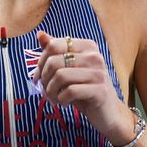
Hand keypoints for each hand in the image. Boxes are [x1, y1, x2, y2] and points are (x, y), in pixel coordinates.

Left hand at [33, 31, 134, 145]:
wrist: (107, 112)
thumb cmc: (84, 89)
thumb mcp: (68, 69)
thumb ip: (55, 52)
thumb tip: (40, 34)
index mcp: (87, 46)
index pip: (53, 45)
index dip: (40, 62)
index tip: (39, 77)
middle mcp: (95, 56)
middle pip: (54, 61)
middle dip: (44, 79)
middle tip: (46, 90)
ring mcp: (99, 73)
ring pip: (60, 76)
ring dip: (51, 91)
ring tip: (54, 98)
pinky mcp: (100, 91)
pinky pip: (70, 91)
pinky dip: (61, 99)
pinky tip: (64, 103)